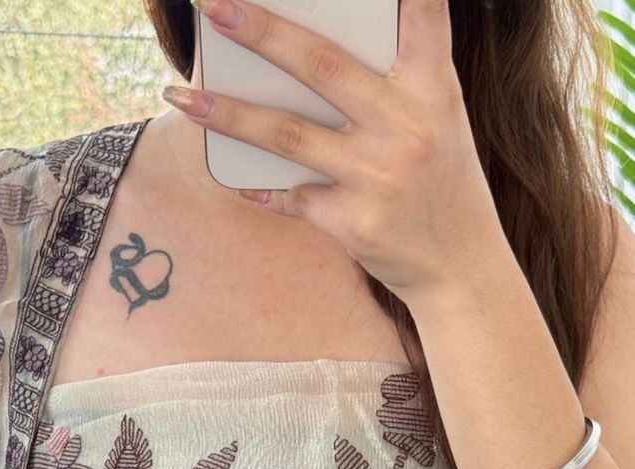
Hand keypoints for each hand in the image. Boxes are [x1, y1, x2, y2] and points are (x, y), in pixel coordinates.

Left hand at [168, 0, 505, 305]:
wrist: (460, 268)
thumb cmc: (441, 182)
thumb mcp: (438, 119)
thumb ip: (394, 82)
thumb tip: (303, 54)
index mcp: (434, 88)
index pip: (421, 14)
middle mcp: (407, 126)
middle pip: (320, 65)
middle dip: (261, 31)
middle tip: (214, 6)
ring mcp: (378, 176)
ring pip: (287, 133)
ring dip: (228, 113)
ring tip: (182, 96)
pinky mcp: (353, 222)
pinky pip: (290, 196)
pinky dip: (261, 187)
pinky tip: (235, 178)